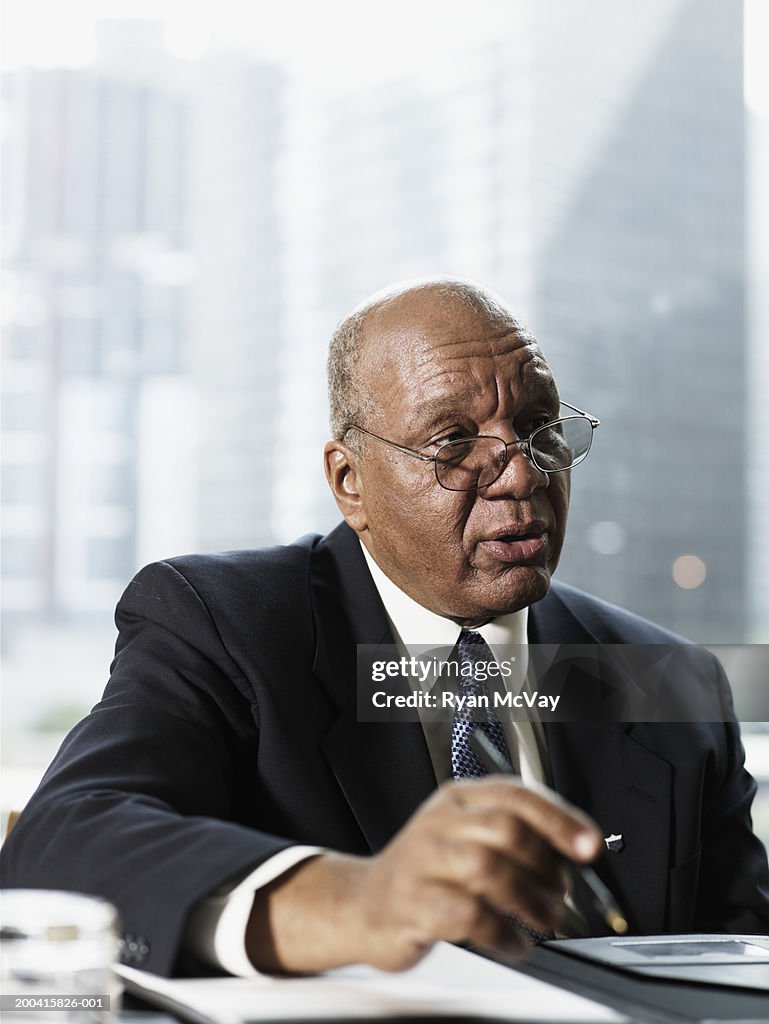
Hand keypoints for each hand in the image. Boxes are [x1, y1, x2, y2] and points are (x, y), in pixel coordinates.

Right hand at [246, 777, 601, 972]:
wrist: (364, 905)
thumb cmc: (428, 873)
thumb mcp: (466, 837)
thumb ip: (516, 836)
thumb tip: (577, 850)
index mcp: (458, 799)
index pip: (516, 795)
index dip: (560, 819)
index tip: (591, 846)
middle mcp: (439, 822)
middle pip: (507, 829)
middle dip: (547, 867)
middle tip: (562, 895)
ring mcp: (421, 861)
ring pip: (490, 869)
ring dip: (531, 902)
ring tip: (545, 921)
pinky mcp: (412, 903)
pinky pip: (469, 915)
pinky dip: (504, 934)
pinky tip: (514, 944)